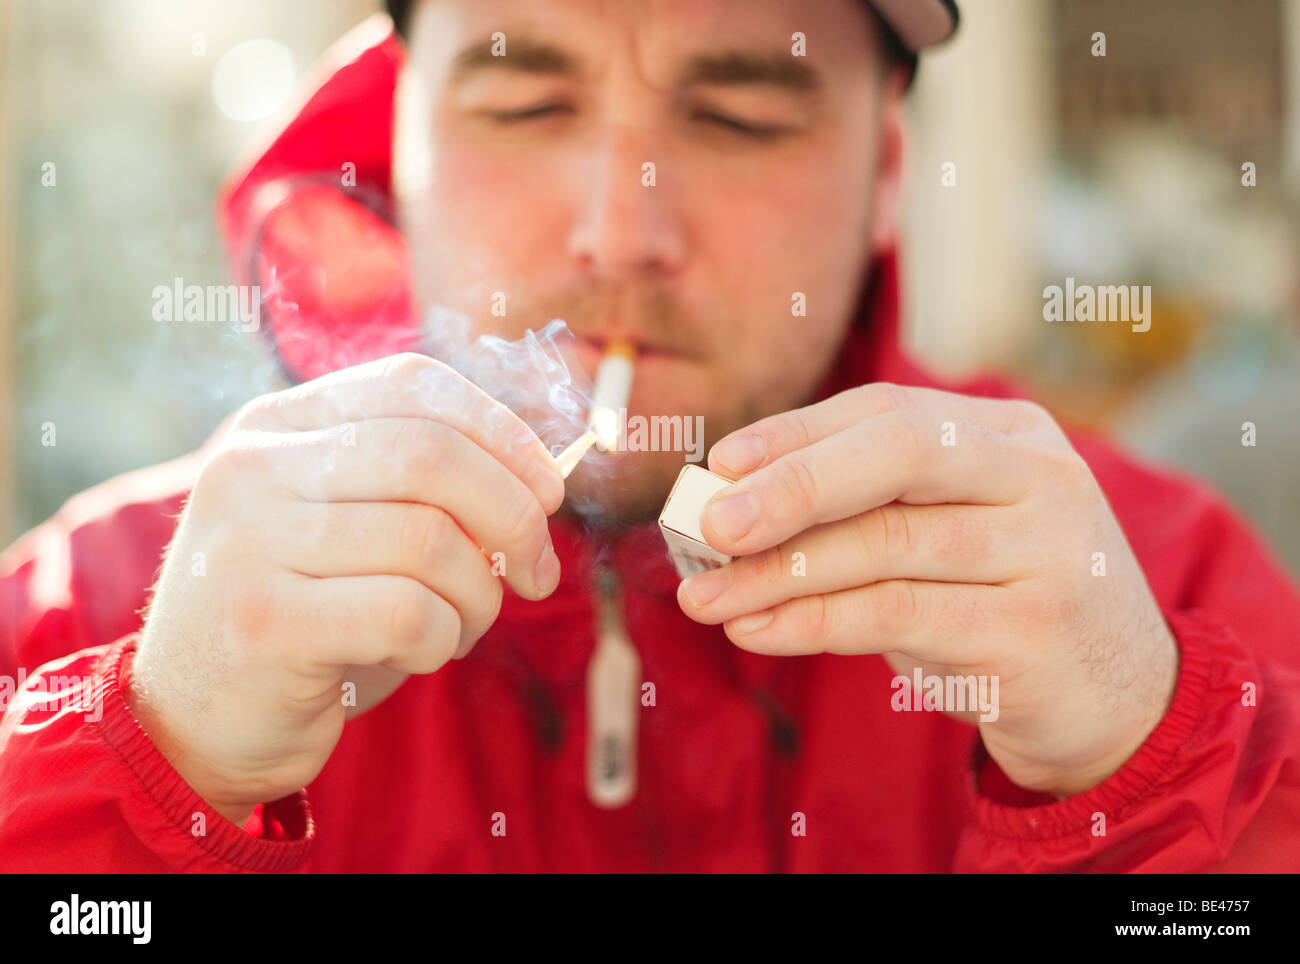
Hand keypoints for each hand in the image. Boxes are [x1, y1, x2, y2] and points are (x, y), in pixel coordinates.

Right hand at [129, 354, 563, 825]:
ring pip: (429, 539)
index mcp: (277, 426)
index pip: (412, 384)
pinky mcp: (262, 620)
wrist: (190, 723)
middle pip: (432, 454)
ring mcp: (249, 540)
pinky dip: (443, 640)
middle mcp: (253, 467)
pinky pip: (407, 613)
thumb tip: (539, 484)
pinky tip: (423, 656)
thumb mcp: (349, 532)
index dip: (500, 431)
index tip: (547, 490)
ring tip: (463, 626)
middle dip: (513, 515)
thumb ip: (418, 491)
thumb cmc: (303, 619)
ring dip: (478, 595)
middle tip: (537, 573)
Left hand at [676, 382, 1178, 797]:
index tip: (721, 464)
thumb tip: (733, 508)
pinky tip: (758, 630)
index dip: (797, 435)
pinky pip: (898, 615)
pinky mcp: (1033, 630)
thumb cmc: (1001, 603)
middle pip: (898, 454)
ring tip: (707, 599)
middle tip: (711, 523)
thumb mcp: (950, 535)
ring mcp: (1046, 550)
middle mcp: (1039, 475)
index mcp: (1013, 434)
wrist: (1120, 700)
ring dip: (780, 572)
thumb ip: (865, 510)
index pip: (888, 413)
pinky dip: (814, 621)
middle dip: (792, 485)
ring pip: (887, 542)